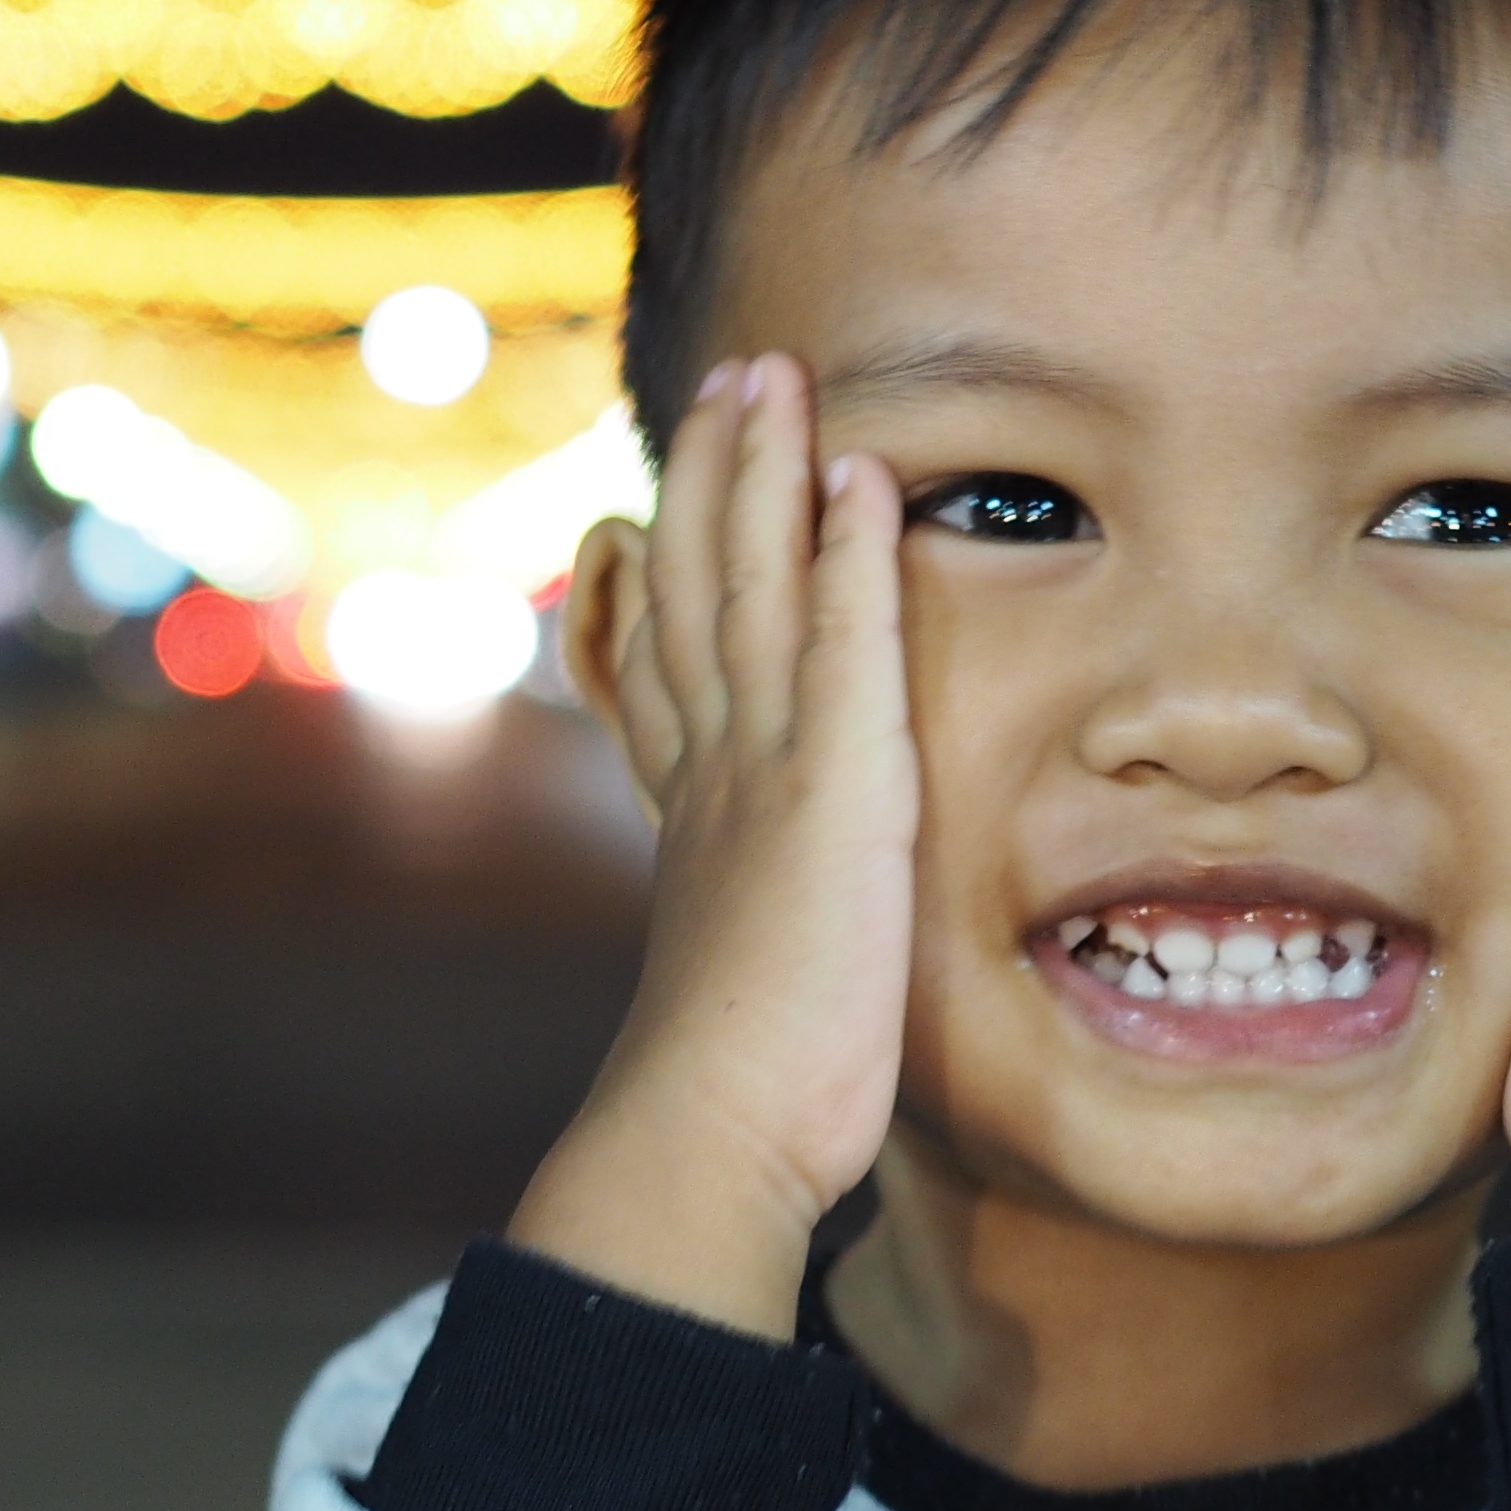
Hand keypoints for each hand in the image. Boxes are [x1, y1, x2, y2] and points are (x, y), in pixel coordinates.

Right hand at [510, 354, 914, 1338]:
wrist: (713, 1132)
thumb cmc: (737, 1099)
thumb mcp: (731, 988)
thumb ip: (731, 927)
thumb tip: (713, 955)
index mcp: (690, 814)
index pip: (664, 661)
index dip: (665, 569)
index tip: (653, 500)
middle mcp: (712, 772)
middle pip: (697, 588)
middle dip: (709, 477)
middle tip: (725, 380)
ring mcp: (765, 770)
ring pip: (752, 584)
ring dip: (763, 473)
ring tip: (775, 379)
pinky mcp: (835, 790)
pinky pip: (845, 645)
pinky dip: (848, 556)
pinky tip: (857, 480)